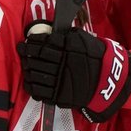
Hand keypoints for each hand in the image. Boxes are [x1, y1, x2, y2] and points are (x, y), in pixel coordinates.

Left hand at [16, 26, 130, 122]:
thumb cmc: (95, 57)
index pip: (44, 43)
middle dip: (27, 53)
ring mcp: (60, 81)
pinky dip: (31, 85)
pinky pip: (39, 91)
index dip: (33, 41)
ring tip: (25, 64)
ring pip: (36, 74)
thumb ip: (67, 37)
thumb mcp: (84, 40)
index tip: (28, 40)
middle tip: (21, 50)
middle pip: (37, 58)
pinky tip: (29, 80)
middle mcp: (63, 64)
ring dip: (27, 68)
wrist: (108, 80)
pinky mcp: (59, 96)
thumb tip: (49, 34)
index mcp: (68, 49)